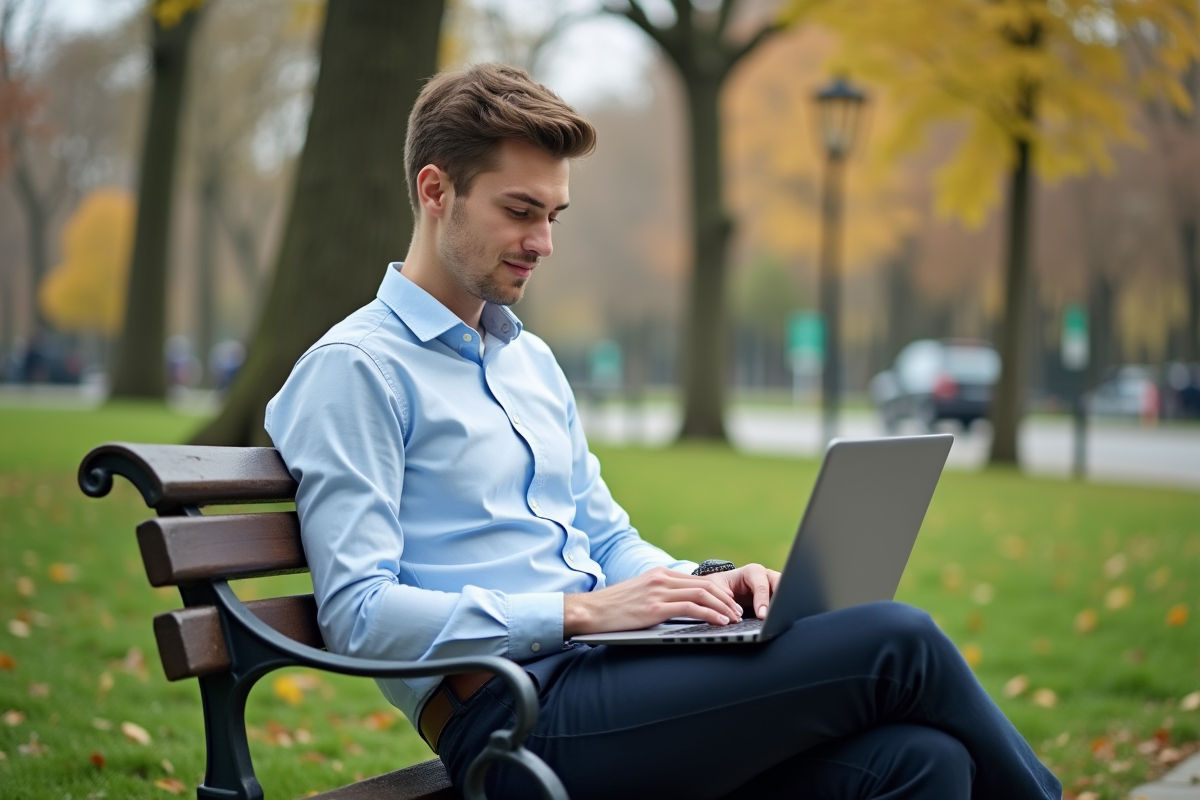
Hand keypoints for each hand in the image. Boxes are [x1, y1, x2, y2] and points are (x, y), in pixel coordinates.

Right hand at [563, 566, 743, 636]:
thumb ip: (660, 595)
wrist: (591, 610)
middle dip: (726, 599)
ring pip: (702, 594)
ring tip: (733, 618)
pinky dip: (710, 614)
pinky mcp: (655, 607)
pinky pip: (691, 608)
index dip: (718, 592)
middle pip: (705, 584)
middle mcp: (661, 578)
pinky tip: (719, 622)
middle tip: (737, 612)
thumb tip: (681, 607)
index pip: (697, 580)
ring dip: (722, 607)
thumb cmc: (614, 607)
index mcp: (659, 573)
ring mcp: (658, 591)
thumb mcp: (640, 594)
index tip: (729, 604)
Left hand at [699, 564, 779, 621]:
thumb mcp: (717, 588)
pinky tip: (781, 621)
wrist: (725, 587)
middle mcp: (767, 576)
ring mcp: (774, 586)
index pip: (761, 586)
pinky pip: (784, 603)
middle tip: (775, 617)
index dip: (762, 601)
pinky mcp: (777, 597)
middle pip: (780, 585)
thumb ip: (723, 597)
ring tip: (781, 619)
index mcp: (753, 571)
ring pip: (786, 593)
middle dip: (779, 600)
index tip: (762, 616)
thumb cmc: (721, 586)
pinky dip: (783, 610)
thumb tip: (734, 614)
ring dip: (784, 605)